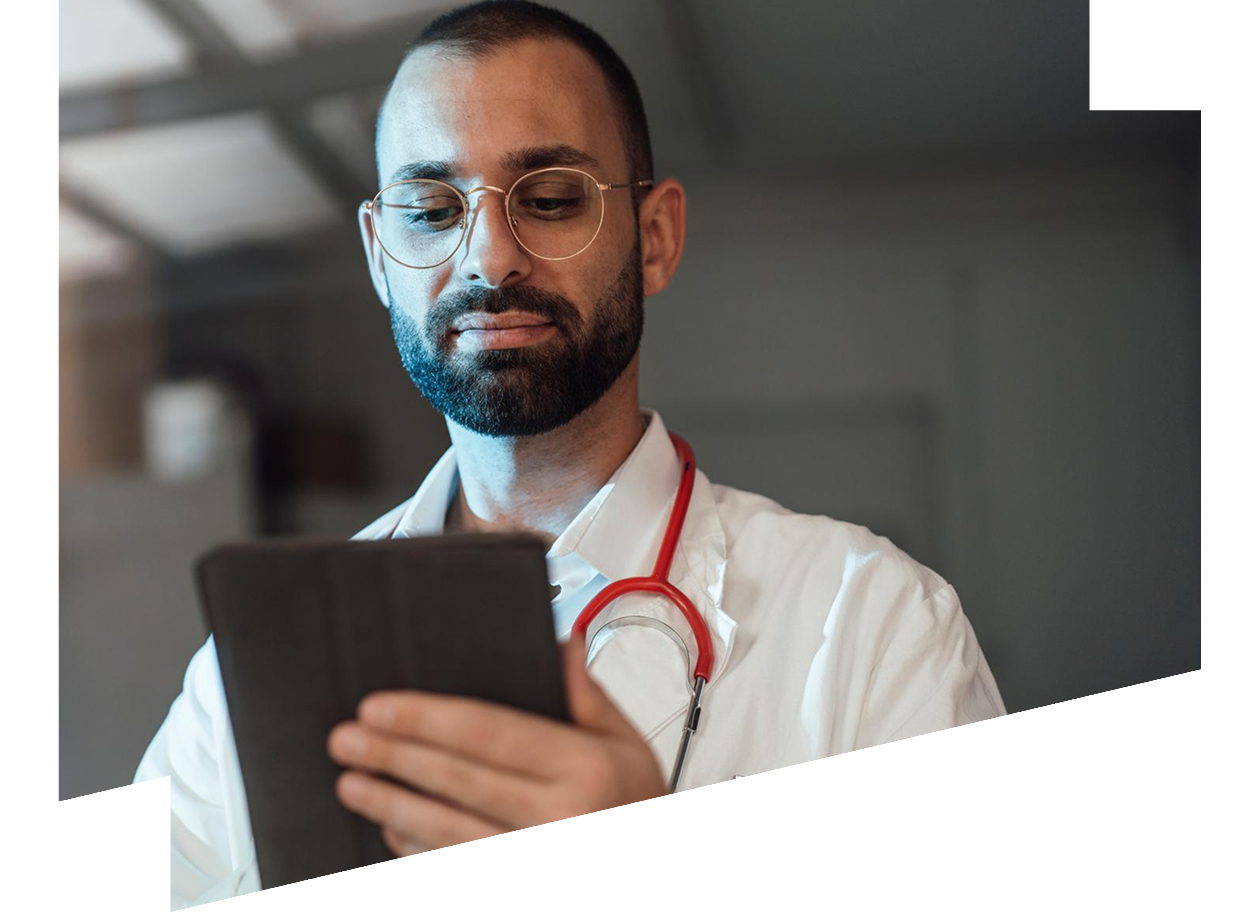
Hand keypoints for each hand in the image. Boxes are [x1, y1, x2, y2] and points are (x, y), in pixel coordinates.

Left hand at [326, 634, 669, 856]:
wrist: (666, 869)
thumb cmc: (641, 807)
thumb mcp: (627, 742)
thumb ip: (587, 693)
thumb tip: (560, 642)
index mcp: (584, 768)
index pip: (489, 733)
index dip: (427, 718)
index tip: (381, 706)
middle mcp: (558, 817)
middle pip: (457, 780)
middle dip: (394, 756)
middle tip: (347, 739)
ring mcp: (536, 859)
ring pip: (447, 831)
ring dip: (392, 806)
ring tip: (351, 783)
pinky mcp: (517, 885)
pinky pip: (457, 870)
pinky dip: (417, 851)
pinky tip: (390, 830)